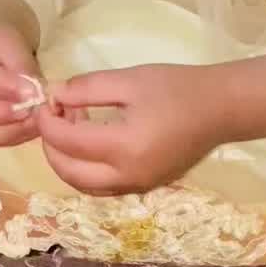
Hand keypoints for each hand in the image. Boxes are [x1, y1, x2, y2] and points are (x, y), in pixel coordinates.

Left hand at [35, 64, 222, 194]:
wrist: (221, 108)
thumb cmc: (177, 88)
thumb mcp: (129, 79)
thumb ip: (87, 88)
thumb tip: (54, 95)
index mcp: (124, 148)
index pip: (67, 143)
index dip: (47, 122)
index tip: (44, 102)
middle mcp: (128, 176)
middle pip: (70, 173)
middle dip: (51, 146)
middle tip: (52, 116)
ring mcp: (138, 186)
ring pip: (85, 186)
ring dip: (67, 160)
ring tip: (71, 126)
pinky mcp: (146, 186)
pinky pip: (104, 186)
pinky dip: (87, 168)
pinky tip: (92, 139)